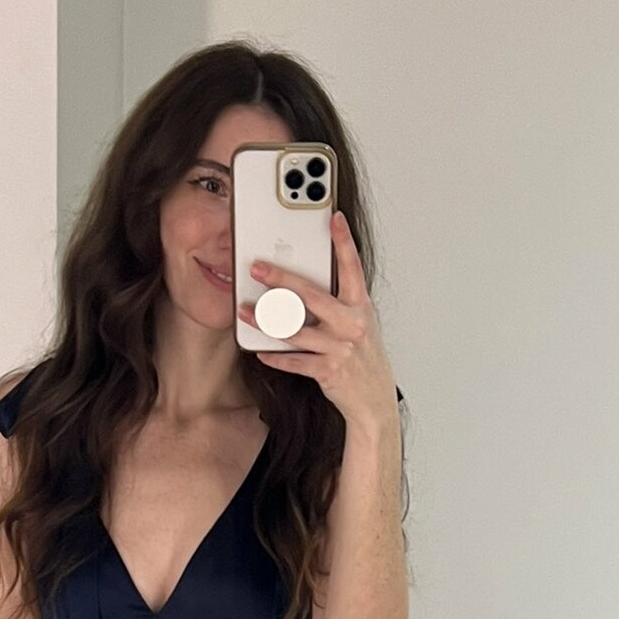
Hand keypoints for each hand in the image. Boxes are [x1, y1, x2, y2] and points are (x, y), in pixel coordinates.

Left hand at [237, 209, 397, 432]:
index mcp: (360, 307)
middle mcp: (351, 324)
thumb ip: (340, 303)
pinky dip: (275, 357)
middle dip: (282, 279)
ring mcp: (339, 348)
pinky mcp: (328, 371)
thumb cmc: (363, 358)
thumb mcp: (359, 325)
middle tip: (258, 267)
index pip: (353, 267)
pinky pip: (295, 361)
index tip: (333, 218)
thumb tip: (305, 285)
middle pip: (312, 295)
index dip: (344, 242)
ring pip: (296, 330)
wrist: (373, 400)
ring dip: (266, 321)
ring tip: (245, 312)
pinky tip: (260, 351)